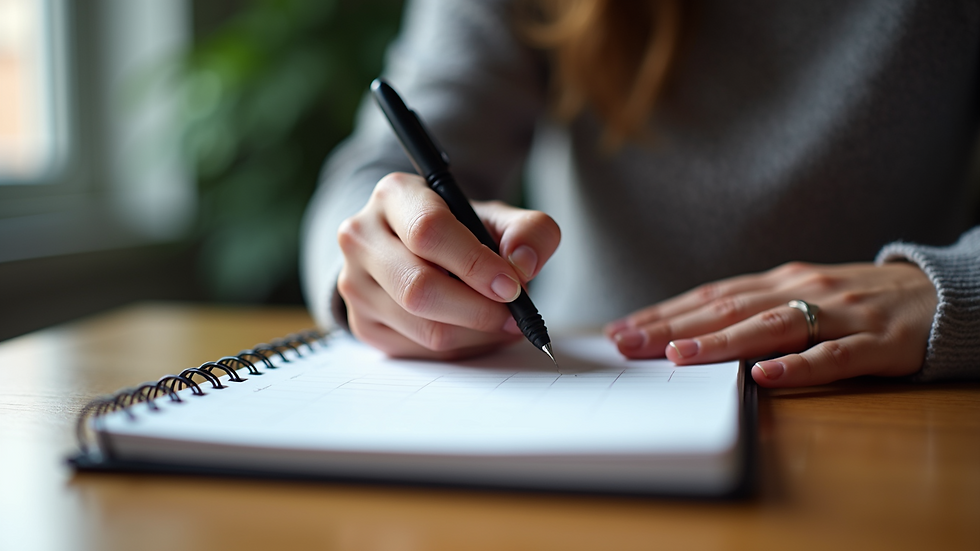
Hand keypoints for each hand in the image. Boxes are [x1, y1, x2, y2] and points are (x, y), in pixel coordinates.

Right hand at [336, 172, 560, 359]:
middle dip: (478, 309)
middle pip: (419, 287)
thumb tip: (522, 265)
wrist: (422, 251)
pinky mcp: (361, 322)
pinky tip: (474, 330)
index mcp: (394, 195)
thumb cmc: (462, 232)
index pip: (429, 231)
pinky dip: (459, 348)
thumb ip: (529, 231)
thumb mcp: (501, 219)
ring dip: (475, 334)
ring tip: (502, 323)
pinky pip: (417, 350)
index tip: (511, 286)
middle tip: (514, 315)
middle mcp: (361, 236)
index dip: (475, 264)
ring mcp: (354, 283)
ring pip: (421, 326)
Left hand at [604, 262, 937, 386]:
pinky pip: (833, 356)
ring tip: (680, 355)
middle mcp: (799, 290)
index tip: (622, 328)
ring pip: (771, 326)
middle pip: (727, 309)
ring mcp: (837, 313)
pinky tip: (767, 376)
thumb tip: (687, 330)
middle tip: (628, 343)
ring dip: (722, 342)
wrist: (935, 295)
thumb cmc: (854, 300)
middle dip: (672, 326)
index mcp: (777, 282)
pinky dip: (800, 366)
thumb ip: (752, 310)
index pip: (709, 297)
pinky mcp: (874, 341)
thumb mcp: (798, 295)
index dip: (663, 312)